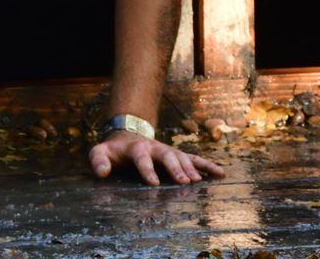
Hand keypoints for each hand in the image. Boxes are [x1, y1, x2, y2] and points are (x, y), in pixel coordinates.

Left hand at [88, 131, 225, 185]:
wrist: (128, 135)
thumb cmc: (114, 150)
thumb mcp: (101, 152)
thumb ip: (98, 160)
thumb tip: (102, 172)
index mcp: (137, 148)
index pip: (142, 158)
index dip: (147, 170)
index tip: (153, 184)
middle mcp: (156, 148)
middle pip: (167, 156)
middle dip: (175, 168)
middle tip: (184, 181)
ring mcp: (168, 151)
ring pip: (182, 157)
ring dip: (191, 168)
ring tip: (199, 181)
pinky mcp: (178, 155)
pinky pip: (195, 159)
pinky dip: (208, 165)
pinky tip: (221, 174)